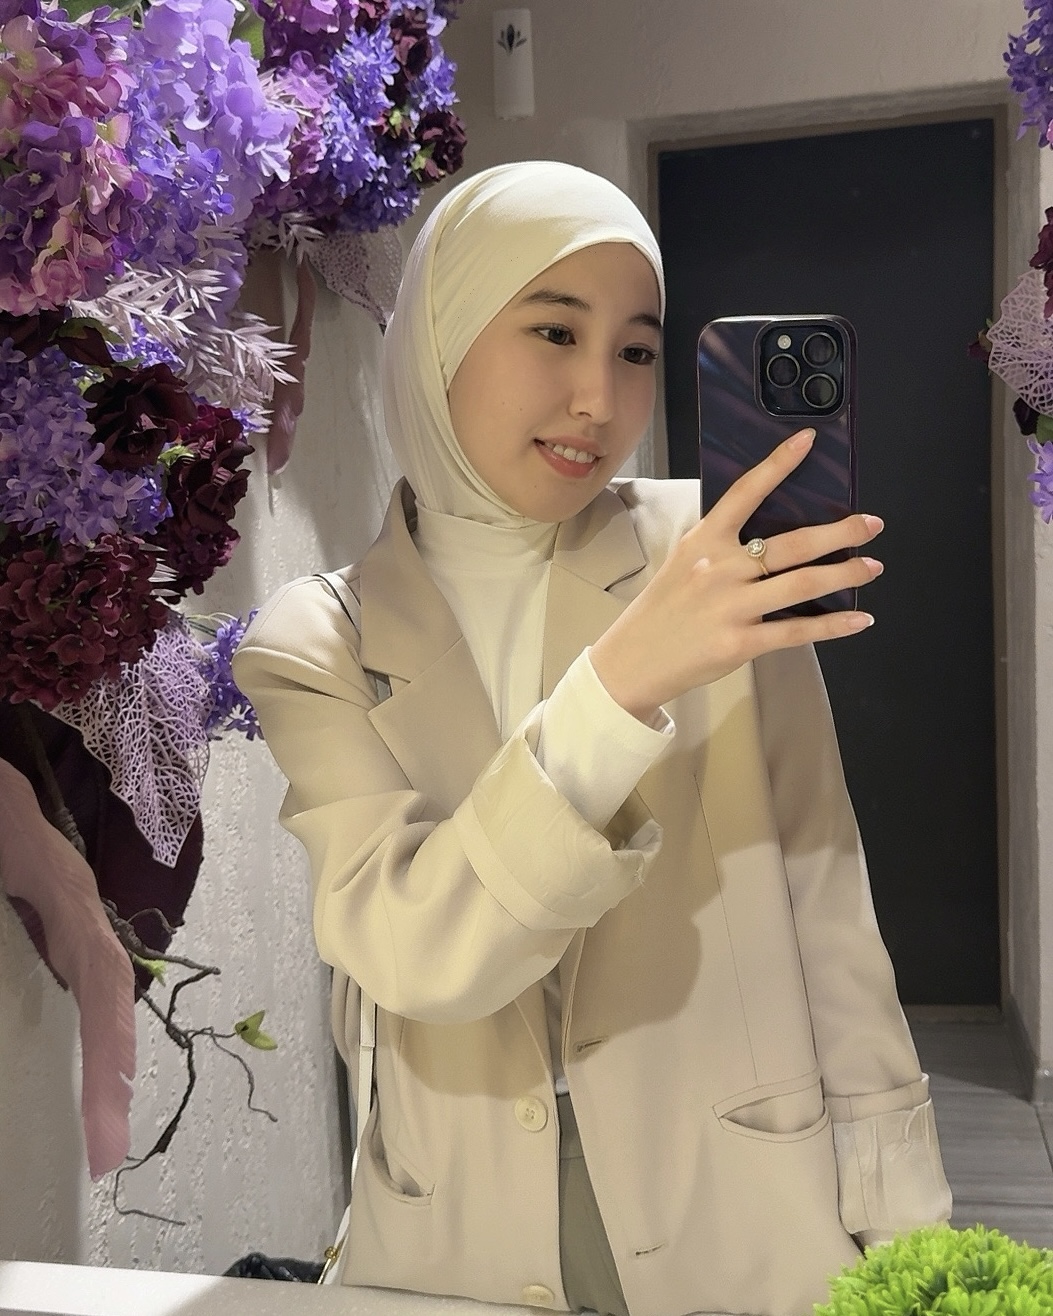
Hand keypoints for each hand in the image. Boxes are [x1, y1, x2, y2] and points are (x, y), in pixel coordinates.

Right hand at [590, 428, 882, 720]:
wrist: (632, 660)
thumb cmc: (662, 610)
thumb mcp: (681, 562)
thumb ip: (720, 545)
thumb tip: (769, 533)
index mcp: (703, 542)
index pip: (745, 492)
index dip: (778, 464)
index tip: (807, 441)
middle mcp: (719, 569)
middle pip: (793, 544)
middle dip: (840, 533)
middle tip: (871, 524)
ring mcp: (730, 607)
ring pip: (802, 583)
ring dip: (845, 574)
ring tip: (871, 567)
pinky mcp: (739, 643)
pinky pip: (796, 630)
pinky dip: (834, 625)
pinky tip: (859, 619)